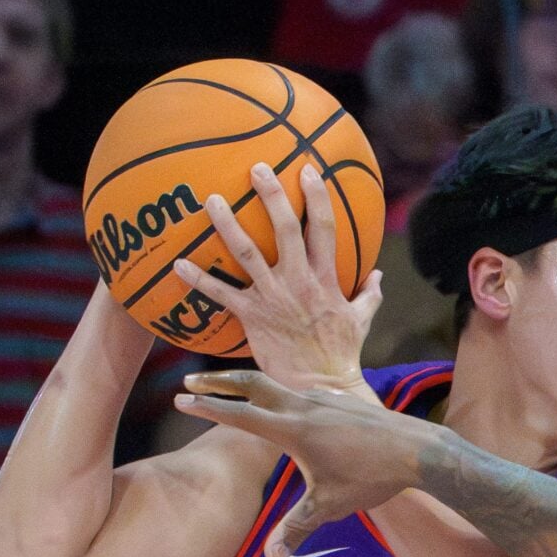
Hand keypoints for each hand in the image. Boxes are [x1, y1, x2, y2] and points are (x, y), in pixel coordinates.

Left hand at [173, 162, 382, 393]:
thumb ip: (369, 294)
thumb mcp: (361, 320)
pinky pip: (221, 294)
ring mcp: (273, 297)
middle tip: (257, 168)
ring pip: (246, 252)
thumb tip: (378, 275)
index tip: (308, 169)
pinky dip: (198, 279)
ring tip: (211, 199)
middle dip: (272, 195)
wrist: (322, 388)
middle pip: (285, 229)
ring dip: (227, 224)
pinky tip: (178, 264)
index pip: (324, 228)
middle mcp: (299, 281)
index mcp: (325, 279)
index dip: (317, 197)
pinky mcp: (252, 317)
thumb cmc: (342, 354)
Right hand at [174, 370, 434, 556]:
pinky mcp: (341, 399)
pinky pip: (303, 391)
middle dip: (217, 382)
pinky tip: (290, 403)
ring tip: (234, 390)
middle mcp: (302, 406)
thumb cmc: (371, 479)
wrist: (417, 450)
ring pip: (277, 384)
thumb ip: (296, 527)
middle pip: (251, 384)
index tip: (179, 402)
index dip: (207, 409)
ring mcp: (323, 398)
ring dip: (250, 384)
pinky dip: (284, 392)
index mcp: (291, 430)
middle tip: (191, 384)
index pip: (239, 416)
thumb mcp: (330, 506)